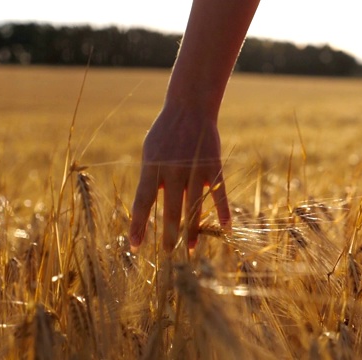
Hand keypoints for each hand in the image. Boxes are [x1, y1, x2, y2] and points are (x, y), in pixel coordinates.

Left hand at [130, 109, 229, 252]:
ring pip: (194, 207)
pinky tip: (226, 228)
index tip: (135, 246)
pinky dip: (223, 210)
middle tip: (167, 253)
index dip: (139, 225)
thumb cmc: (166, 132)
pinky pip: (219, 193)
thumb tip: (147, 207)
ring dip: (193, 231)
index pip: (143, 202)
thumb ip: (150, 178)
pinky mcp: (212, 166)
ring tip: (190, 249)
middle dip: (168, 235)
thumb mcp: (150, 151)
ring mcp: (194, 169)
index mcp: (152, 167)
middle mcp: (172, 170)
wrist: (189, 108)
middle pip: (171, 210)